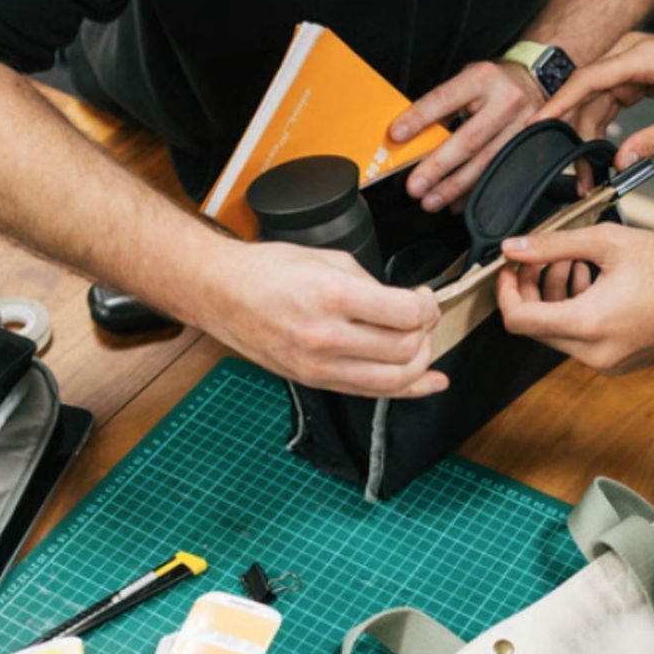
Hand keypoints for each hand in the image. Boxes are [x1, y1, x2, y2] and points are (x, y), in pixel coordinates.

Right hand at [202, 240, 446, 396]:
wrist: (222, 293)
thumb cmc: (270, 271)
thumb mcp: (331, 260)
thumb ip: (374, 285)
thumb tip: (407, 304)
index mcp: (333, 297)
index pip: (407, 314)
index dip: (427, 304)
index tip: (425, 296)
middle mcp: (327, 337)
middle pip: (406, 349)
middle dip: (427, 330)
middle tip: (423, 314)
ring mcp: (320, 366)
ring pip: (395, 379)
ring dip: (421, 360)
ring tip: (419, 340)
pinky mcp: (317, 381)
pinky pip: (372, 393)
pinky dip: (409, 390)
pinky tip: (431, 382)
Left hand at [390, 61, 544, 211]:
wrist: (536, 82)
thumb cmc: (493, 84)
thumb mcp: (468, 81)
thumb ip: (443, 106)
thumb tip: (411, 138)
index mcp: (483, 78)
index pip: (444, 99)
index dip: (420, 118)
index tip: (396, 135)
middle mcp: (506, 101)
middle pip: (469, 139)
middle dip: (438, 167)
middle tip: (415, 186)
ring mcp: (524, 126)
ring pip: (486, 163)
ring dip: (455, 187)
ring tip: (431, 201)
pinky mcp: (532, 147)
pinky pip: (500, 175)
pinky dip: (475, 192)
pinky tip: (457, 203)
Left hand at [496, 223, 653, 374]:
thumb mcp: (608, 242)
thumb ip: (554, 244)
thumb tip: (514, 247)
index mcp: (588, 324)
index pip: (518, 320)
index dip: (505, 292)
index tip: (509, 270)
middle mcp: (595, 353)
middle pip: (536, 327)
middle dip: (533, 289)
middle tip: (545, 258)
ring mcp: (608, 362)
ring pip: (558, 334)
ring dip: (556, 298)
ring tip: (574, 263)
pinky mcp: (620, 363)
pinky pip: (582, 341)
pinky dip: (577, 312)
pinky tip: (594, 283)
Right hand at [533, 31, 653, 169]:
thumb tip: (622, 161)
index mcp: (641, 57)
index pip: (588, 79)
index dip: (559, 103)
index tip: (537, 124)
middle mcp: (629, 54)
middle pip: (585, 95)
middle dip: (575, 135)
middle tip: (577, 174)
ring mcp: (628, 62)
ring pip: (593, 101)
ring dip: (587, 136)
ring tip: (590, 173)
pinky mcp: (631, 74)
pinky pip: (605, 100)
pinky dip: (600, 127)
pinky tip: (600, 153)